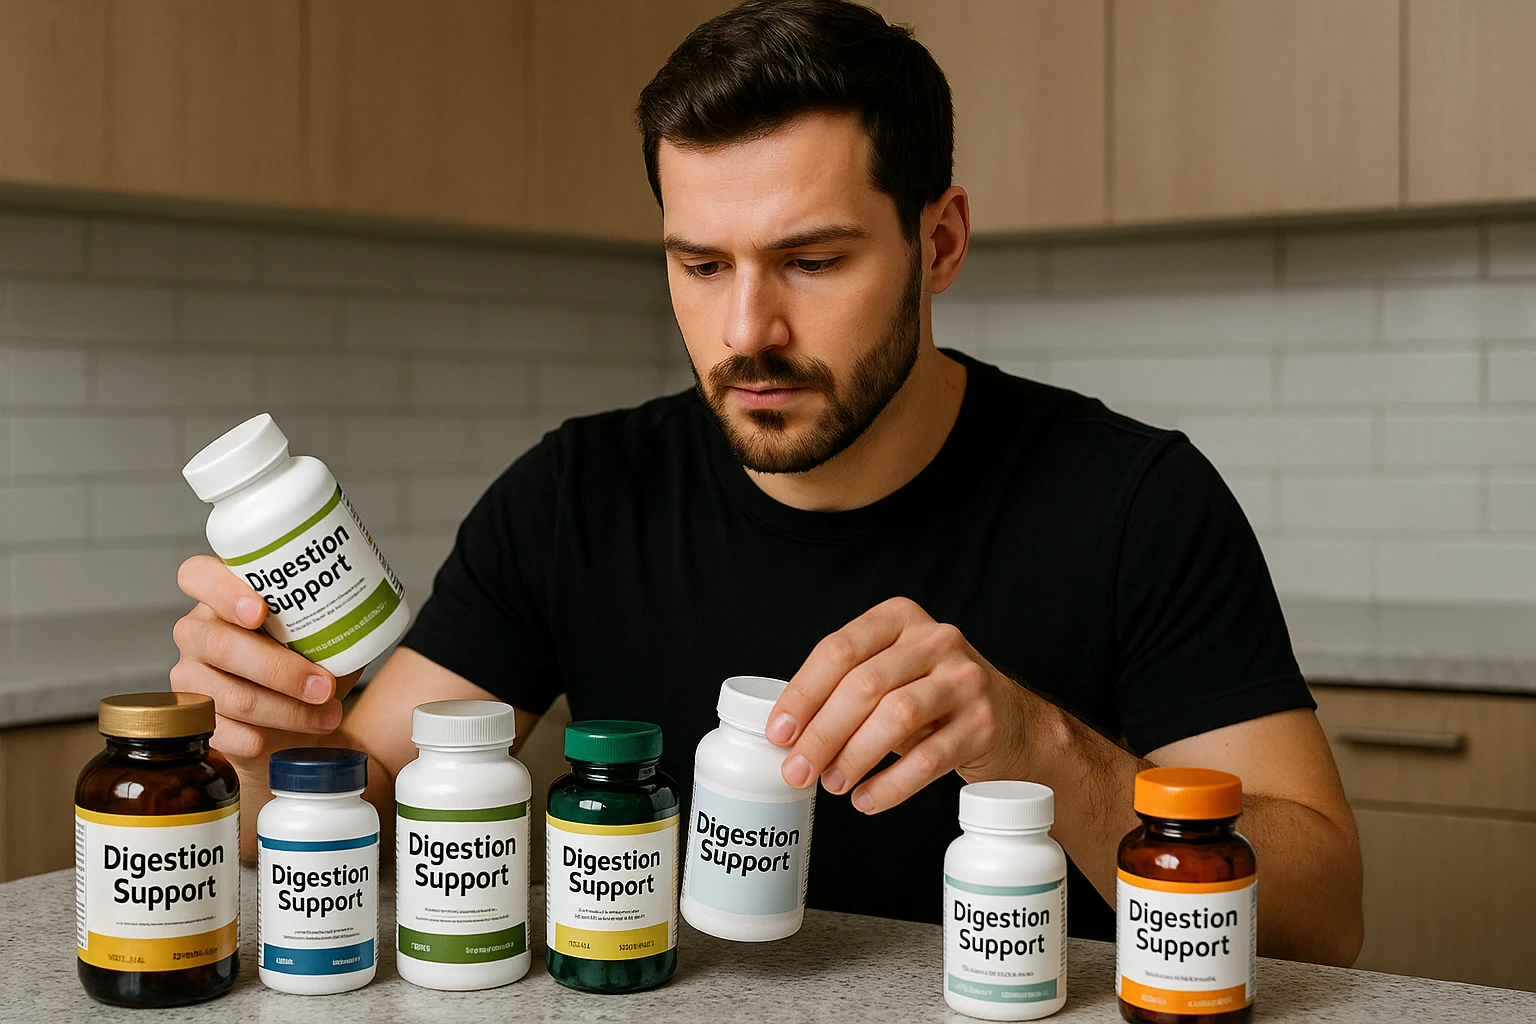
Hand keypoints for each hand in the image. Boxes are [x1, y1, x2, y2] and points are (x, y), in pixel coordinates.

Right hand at [171, 555, 361, 764]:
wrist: (295, 722)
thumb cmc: (306, 664)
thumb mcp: (321, 636)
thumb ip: (331, 620)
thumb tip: (362, 613)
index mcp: (221, 597)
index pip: (198, 575)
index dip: (223, 591)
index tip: (260, 611)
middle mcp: (196, 632)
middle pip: (221, 645)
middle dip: (281, 670)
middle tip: (324, 685)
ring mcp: (188, 676)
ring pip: (232, 695)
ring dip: (288, 710)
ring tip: (327, 714)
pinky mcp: (192, 719)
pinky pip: (223, 730)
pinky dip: (264, 736)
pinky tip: (287, 737)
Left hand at [767, 597, 1034, 813]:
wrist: (1012, 724)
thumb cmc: (931, 700)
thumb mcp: (891, 675)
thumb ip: (845, 688)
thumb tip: (786, 734)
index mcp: (901, 618)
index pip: (839, 649)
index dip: (803, 694)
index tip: (778, 733)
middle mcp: (937, 639)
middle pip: (865, 684)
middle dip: (821, 733)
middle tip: (797, 771)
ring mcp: (966, 680)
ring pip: (896, 716)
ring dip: (854, 757)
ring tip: (831, 784)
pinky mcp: (984, 723)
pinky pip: (928, 759)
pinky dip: (890, 785)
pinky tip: (867, 799)